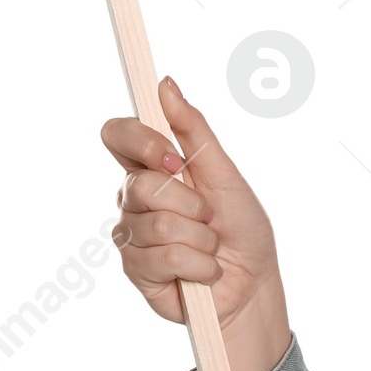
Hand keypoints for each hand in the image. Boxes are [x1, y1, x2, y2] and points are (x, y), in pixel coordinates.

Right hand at [102, 75, 291, 370]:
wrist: (253, 287)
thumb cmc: (242, 228)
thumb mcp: (225, 173)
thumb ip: (192, 129)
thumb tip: (165, 83)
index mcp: (151, 166)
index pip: (117, 134)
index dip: (140, 141)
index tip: (172, 157)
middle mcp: (133, 197)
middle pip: (141, 183)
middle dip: (189, 202)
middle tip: (208, 217)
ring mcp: (131, 234)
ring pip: (157, 223)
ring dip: (199, 239)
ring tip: (209, 248)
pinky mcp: (135, 270)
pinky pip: (165, 257)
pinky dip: (199, 266)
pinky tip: (203, 272)